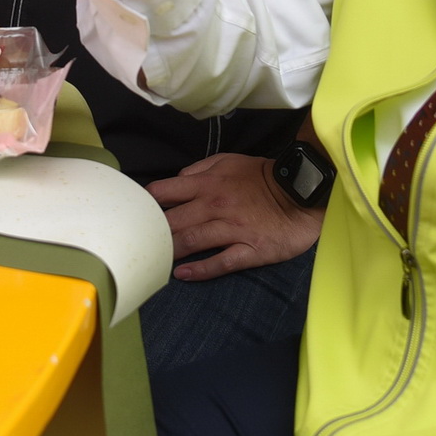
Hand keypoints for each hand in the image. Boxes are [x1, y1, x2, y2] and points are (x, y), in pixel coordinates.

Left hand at [150, 153, 323, 281]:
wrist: (301, 192)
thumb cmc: (262, 176)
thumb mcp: (229, 161)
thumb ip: (200, 169)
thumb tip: (176, 182)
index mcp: (207, 184)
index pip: (164, 193)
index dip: (146, 203)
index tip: (135, 214)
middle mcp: (214, 206)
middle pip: (173, 222)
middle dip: (154, 233)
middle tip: (140, 244)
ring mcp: (232, 229)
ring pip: (192, 241)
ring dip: (171, 252)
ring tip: (156, 261)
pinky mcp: (249, 249)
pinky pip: (221, 262)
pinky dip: (200, 270)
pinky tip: (183, 275)